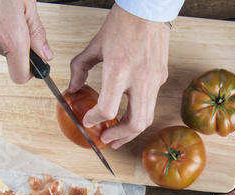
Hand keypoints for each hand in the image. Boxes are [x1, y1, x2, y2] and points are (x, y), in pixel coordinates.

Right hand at [0, 0, 52, 83]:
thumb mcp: (27, 5)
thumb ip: (37, 33)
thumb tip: (46, 55)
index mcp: (11, 40)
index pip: (20, 76)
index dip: (29, 72)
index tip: (33, 63)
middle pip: (8, 55)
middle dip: (15, 42)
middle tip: (17, 20)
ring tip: (0, 10)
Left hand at [69, 4, 169, 148]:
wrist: (148, 9)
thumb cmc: (122, 23)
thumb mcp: (96, 46)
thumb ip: (80, 69)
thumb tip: (73, 88)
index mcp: (119, 70)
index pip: (107, 109)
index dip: (96, 119)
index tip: (90, 121)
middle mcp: (139, 78)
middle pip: (135, 123)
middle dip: (120, 137)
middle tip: (108, 140)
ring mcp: (154, 80)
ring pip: (147, 118)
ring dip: (131, 130)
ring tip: (119, 134)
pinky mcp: (161, 77)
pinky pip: (151, 101)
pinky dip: (139, 112)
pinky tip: (129, 110)